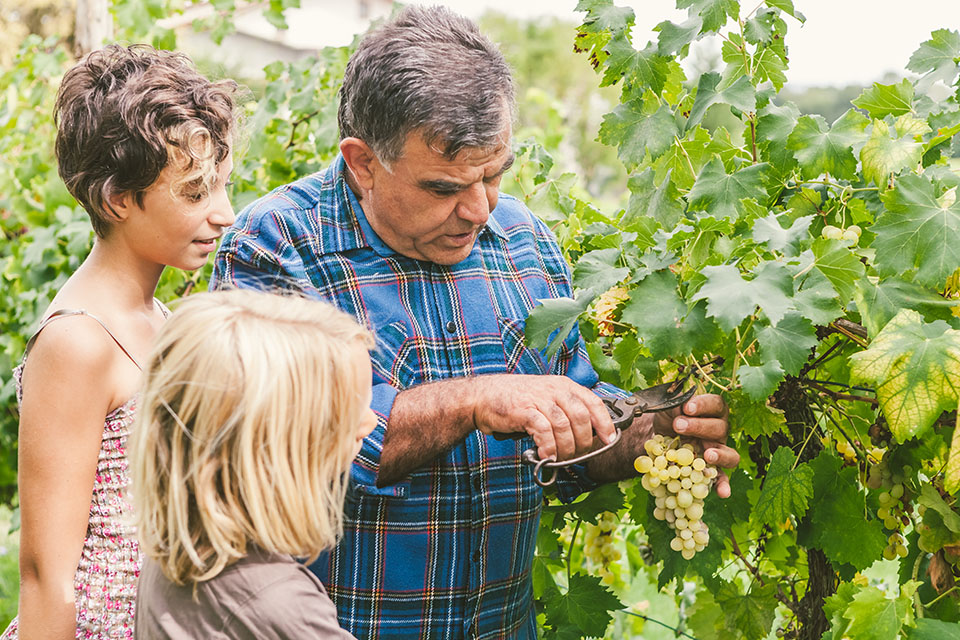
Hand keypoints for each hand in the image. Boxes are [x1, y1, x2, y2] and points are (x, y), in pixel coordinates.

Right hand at [472, 374, 616, 461]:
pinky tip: (547, 456)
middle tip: (576, 455)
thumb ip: (565, 412)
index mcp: (564, 386)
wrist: (484, 396)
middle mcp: (554, 390)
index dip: (604, 423)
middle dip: (583, 442)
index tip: (609, 440)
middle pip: (581, 418)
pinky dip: (549, 447)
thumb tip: (585, 436)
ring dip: (566, 449)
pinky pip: (544, 431)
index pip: (593, 403)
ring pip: (564, 427)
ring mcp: (539, 399)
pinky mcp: (524, 411)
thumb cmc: (516, 400)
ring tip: (560, 458)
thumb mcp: (546, 398)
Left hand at [651, 393, 738, 497]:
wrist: (657, 437)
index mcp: (711, 411)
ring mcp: (717, 451)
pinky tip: (722, 493)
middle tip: (678, 426)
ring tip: (708, 455)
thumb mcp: (668, 406)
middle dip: (699, 427)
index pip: (716, 404)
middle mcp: (718, 431)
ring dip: (720, 455)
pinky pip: (721, 478)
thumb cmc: (667, 417)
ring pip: (730, 454)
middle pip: (720, 428)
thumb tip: (681, 405)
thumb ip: (676, 403)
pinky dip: (723, 486)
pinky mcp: (710, 470)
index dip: (704, 405)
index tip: (687, 407)